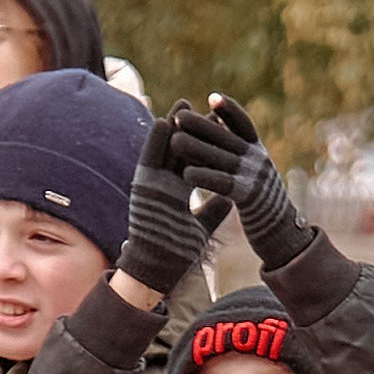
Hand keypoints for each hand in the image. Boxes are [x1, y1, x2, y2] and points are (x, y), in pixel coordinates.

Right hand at [115, 117, 216, 300]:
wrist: (158, 269)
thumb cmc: (177, 252)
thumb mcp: (201, 228)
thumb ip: (213, 211)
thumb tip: (230, 199)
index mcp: (178, 192)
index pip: (193, 162)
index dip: (204, 145)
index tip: (216, 125)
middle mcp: (165, 185)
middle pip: (180, 152)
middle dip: (189, 128)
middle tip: (200, 105)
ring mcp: (153, 185)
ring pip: (165, 151)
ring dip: (172, 127)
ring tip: (183, 105)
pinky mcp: (143, 188)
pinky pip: (150, 160)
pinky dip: (156, 142)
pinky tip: (165, 122)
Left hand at [168, 92, 311, 272]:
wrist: (280, 231)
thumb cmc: (260, 202)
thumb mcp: (254, 173)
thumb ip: (240, 155)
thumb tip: (220, 133)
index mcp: (259, 151)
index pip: (244, 124)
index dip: (229, 110)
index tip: (211, 97)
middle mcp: (259, 160)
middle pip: (226, 137)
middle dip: (202, 125)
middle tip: (178, 115)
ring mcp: (255, 177)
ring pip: (220, 158)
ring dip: (196, 148)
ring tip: (174, 141)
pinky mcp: (248, 196)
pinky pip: (222, 182)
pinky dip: (204, 176)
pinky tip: (187, 174)